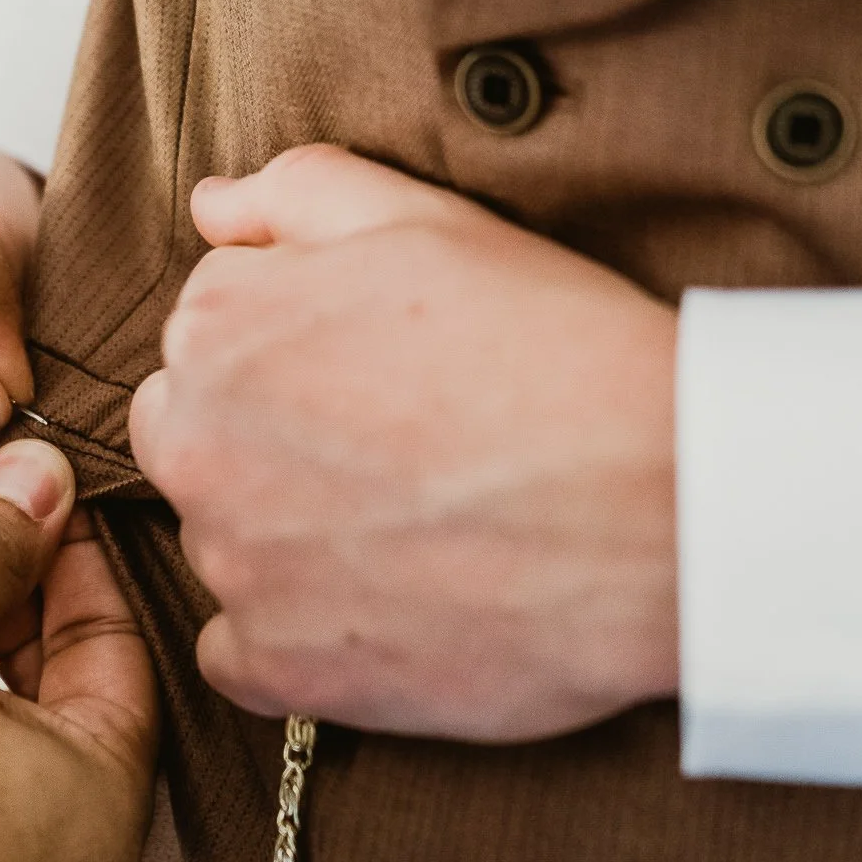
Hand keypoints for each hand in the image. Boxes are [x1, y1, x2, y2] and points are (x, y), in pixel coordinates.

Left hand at [131, 145, 679, 742]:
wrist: (666, 501)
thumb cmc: (555, 346)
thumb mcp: (426, 220)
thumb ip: (296, 194)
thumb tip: (212, 207)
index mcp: (217, 327)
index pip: (207, 337)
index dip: (295, 351)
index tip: (377, 372)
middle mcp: (198, 445)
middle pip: (195, 439)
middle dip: (266, 440)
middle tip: (391, 450)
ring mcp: (234, 564)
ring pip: (223, 545)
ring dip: (285, 539)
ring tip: (412, 526)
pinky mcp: (281, 667)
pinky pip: (240, 655)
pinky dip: (295, 641)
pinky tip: (381, 606)